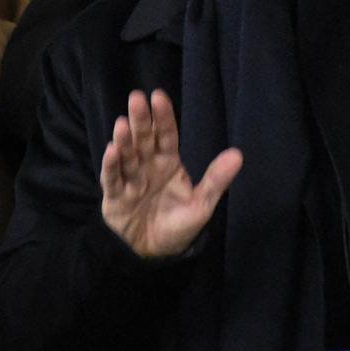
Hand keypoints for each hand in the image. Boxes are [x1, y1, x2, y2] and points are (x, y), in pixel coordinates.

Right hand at [101, 89, 242, 257]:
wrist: (153, 254)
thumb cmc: (177, 225)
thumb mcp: (201, 204)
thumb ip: (216, 179)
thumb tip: (238, 154)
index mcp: (168, 163)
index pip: (166, 135)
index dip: (163, 117)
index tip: (159, 96)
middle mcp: (147, 165)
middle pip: (144, 139)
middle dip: (141, 120)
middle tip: (137, 98)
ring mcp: (130, 179)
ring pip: (127, 155)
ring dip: (124, 139)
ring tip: (122, 123)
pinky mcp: (115, 197)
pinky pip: (112, 179)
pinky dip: (111, 165)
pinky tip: (111, 150)